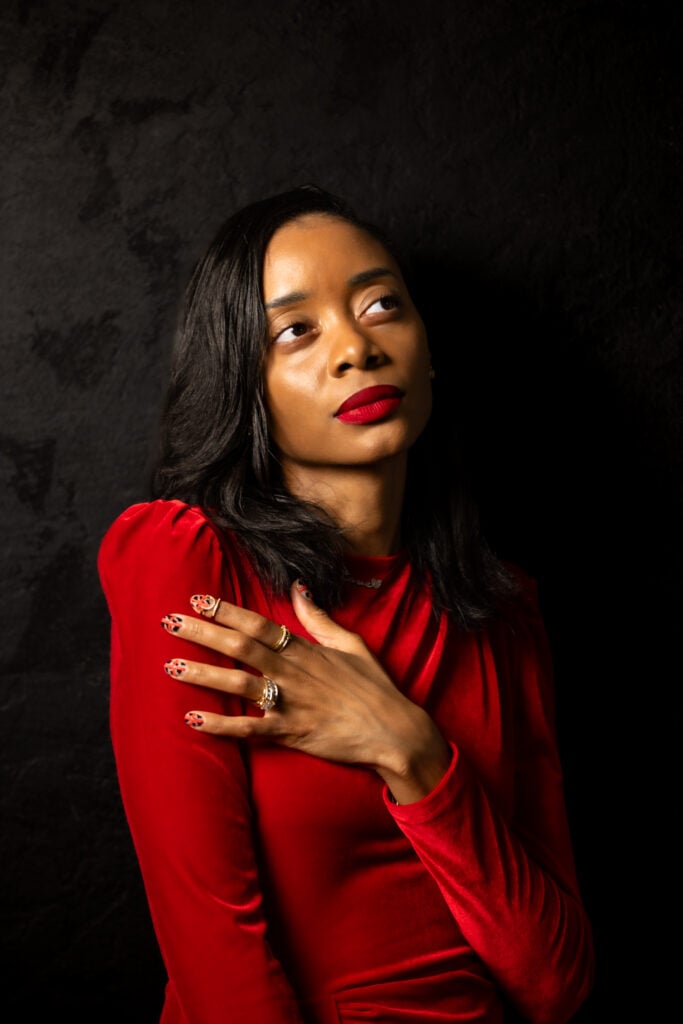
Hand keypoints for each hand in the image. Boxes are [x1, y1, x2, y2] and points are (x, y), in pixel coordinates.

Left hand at [161, 581, 451, 802]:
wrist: (394, 731)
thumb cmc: (374, 687)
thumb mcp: (351, 644)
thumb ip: (319, 618)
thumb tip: (298, 587)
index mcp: (305, 650)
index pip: (258, 624)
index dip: (226, 611)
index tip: (198, 598)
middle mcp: (294, 671)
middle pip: (240, 647)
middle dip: (203, 633)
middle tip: (169, 622)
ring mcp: (291, 702)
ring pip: (239, 684)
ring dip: (203, 674)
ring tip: (171, 667)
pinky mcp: (292, 732)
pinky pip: (251, 729)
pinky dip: (222, 725)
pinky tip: (194, 719)